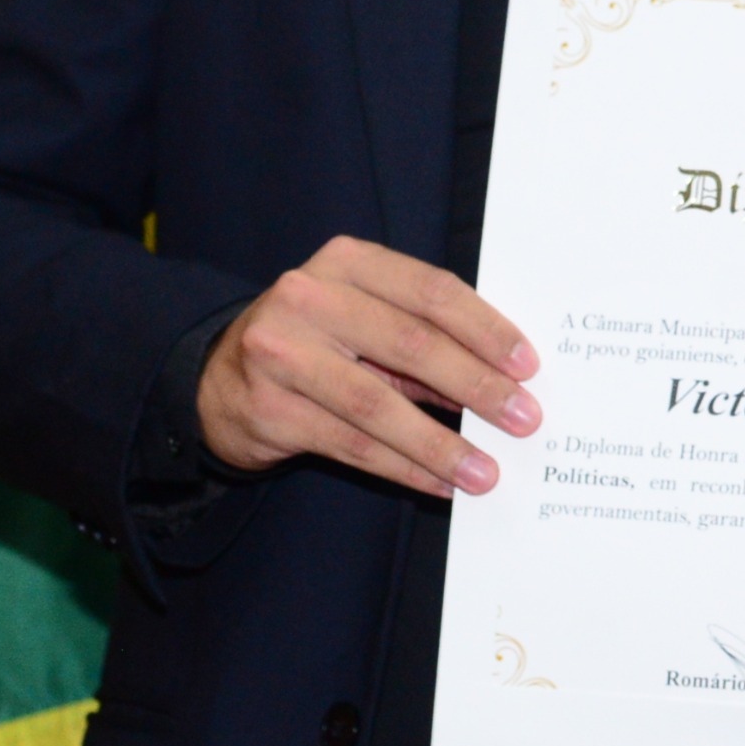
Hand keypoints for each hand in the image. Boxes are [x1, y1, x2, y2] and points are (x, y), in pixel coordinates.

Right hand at [196, 235, 539, 495]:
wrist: (215, 380)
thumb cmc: (316, 343)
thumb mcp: (366, 322)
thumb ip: (424, 339)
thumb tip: (502, 380)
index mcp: (347, 263)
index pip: (431, 291)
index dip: (486, 328)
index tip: (528, 366)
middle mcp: (308, 298)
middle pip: (411, 344)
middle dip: (477, 387)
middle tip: (524, 419)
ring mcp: (281, 354)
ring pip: (379, 404)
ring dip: (442, 443)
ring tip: (487, 471)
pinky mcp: (269, 409)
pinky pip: (352, 445)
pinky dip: (404, 467)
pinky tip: (441, 482)